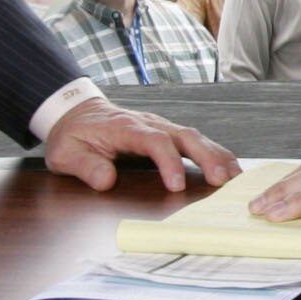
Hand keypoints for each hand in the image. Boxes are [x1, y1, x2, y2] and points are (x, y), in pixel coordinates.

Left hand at [42, 98, 240, 190]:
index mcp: (126, 128)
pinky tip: (227, 166)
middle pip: (184, 135)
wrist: (75, 113)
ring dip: (216, 154)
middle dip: (207, 157)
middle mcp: (149, 123)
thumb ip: (86, 166)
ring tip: (235, 176)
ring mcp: (160, 126)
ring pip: (194, 136)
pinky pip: (193, 140)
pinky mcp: (166, 132)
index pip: (154, 142)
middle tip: (223, 180)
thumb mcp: (65, 154)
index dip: (169, 162)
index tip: (177, 186)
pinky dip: (213, 152)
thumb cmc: (72, 135)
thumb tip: (106, 180)